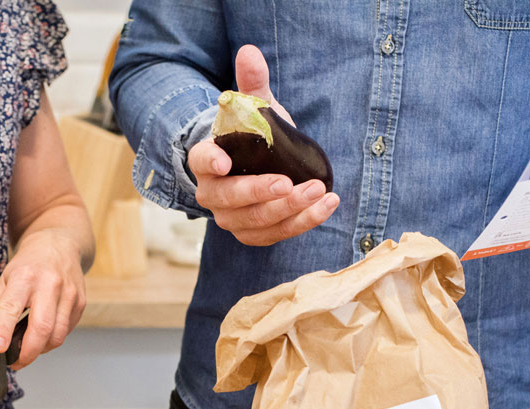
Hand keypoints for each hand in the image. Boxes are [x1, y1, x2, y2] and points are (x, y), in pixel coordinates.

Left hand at [0, 231, 84, 368]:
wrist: (59, 246)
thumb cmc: (29, 265)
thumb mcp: (6, 278)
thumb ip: (0, 307)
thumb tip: (1, 339)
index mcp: (25, 276)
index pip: (12, 307)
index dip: (3, 330)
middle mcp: (49, 284)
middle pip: (41, 328)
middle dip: (27, 353)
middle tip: (16, 362)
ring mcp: (69, 294)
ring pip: (57, 336)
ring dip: (40, 350)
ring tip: (29, 348)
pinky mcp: (80, 303)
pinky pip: (66, 332)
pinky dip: (52, 339)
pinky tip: (43, 334)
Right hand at [188, 44, 338, 245]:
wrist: (258, 168)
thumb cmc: (253, 137)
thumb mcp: (254, 108)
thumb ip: (252, 83)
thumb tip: (249, 52)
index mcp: (207, 160)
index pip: (203, 161)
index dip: (212, 163)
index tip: (226, 163)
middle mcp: (213, 194)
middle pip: (230, 199)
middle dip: (260, 192)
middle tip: (289, 182)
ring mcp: (232, 218)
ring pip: (255, 221)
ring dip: (289, 209)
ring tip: (319, 191)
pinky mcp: (254, 234)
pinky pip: (276, 234)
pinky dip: (303, 222)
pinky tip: (326, 205)